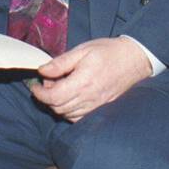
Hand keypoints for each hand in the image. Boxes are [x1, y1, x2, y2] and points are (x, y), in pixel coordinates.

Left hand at [30, 37, 152, 121]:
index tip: (34, 85)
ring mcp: (96, 106)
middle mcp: (89, 98)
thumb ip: (61, 63)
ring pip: (67, 115)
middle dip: (47, 98)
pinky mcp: (101, 109)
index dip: (39, 93)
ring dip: (58, 104)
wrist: (134, 59)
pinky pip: (78, 118)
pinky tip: (71, 98)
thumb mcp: (82, 50)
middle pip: (58, 108)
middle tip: (48, 83)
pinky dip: (69, 111)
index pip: (53, 98)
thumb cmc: (108, 52)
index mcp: (82, 82)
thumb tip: (42, 71)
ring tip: (60, 88)